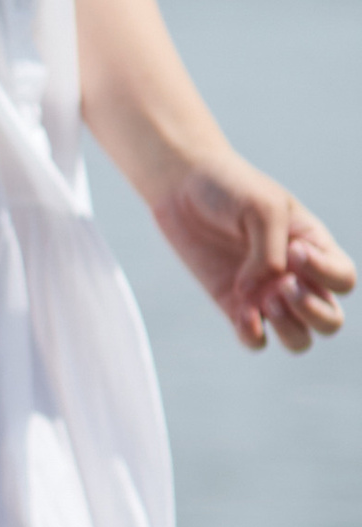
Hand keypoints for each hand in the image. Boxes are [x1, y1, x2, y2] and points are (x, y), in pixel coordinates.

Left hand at [150, 159, 349, 352]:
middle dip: (313, 312)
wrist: (183, 186)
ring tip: (265, 300)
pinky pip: (255, 340)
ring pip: (298, 339)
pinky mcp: (234, 306)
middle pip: (330, 320)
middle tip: (282, 286)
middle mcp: (296, 277)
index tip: (293, 250)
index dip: (326, 274)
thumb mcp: (263, 210)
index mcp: (314, 248)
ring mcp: (265, 295)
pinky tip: (243, 316)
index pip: (344, 279)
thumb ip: (270, 253)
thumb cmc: (232, 189)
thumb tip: (258, 294)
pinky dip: (254, 336)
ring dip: (289, 328)